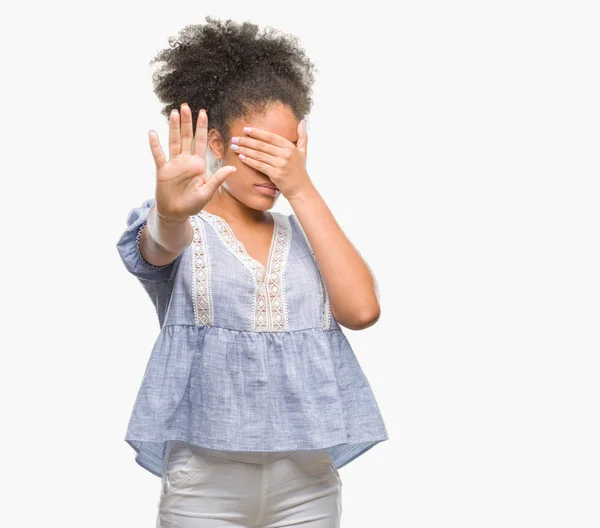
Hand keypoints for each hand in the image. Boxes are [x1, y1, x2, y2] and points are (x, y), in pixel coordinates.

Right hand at [148, 103, 236, 221]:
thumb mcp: (208, 192)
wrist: (176, 213)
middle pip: (186, 137)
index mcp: (198, 164)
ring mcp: (173, 164)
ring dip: (174, 128)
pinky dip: (155, 145)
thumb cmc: (193, 204)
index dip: (202, 127)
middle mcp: (186, 161)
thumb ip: (218, 179)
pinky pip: (158, 155)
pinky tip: (152, 133)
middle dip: (187, 122)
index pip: (200, 142)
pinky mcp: (163, 171)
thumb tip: (232, 168)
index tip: (203, 112)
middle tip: (186, 106)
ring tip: (174, 113)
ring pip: (174, 142)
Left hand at [231, 120, 311, 199]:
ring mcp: (280, 164)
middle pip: (261, 145)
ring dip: (244, 150)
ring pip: (258, 155)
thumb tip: (301, 122)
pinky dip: (249, 161)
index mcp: (290, 147)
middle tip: (234, 138)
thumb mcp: (303, 152)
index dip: (257, 132)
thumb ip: (303, 136)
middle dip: (246, 141)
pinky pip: (259, 165)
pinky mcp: (276, 174)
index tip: (245, 129)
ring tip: (234, 147)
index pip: (270, 136)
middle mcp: (285, 154)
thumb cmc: (300, 171)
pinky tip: (241, 157)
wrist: (301, 190)